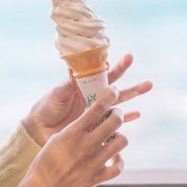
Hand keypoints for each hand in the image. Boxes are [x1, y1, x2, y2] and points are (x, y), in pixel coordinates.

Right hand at [15, 87, 127, 186]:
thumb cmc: (45, 162)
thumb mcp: (57, 139)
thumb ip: (75, 128)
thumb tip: (91, 115)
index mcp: (73, 132)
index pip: (97, 107)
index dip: (109, 95)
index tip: (113, 90)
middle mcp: (86, 145)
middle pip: (114, 121)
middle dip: (118, 113)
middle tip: (116, 113)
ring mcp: (94, 162)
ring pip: (122, 141)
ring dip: (120, 136)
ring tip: (114, 136)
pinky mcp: (98, 178)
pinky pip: (119, 166)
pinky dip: (119, 160)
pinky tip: (114, 157)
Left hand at [21, 53, 152, 145]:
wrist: (38, 129)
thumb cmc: (46, 107)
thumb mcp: (58, 93)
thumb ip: (69, 83)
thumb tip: (75, 67)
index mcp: (84, 87)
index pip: (103, 74)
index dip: (115, 67)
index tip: (127, 58)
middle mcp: (93, 98)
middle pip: (116, 87)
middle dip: (129, 79)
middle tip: (144, 73)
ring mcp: (96, 112)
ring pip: (119, 103)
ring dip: (133, 94)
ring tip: (148, 85)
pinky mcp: (95, 127)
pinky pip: (114, 123)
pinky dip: (126, 118)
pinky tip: (137, 114)